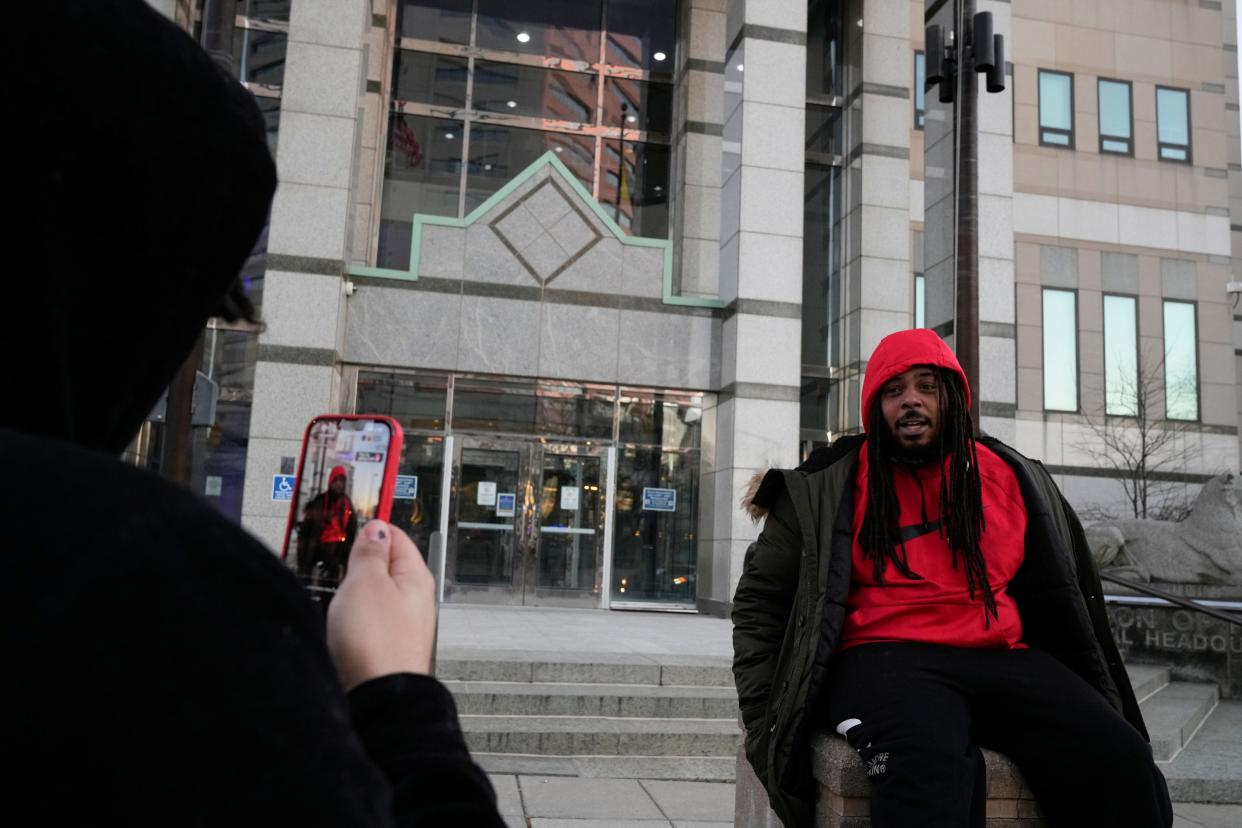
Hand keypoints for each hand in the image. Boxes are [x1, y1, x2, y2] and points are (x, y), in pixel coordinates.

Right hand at [327, 520, 435, 689]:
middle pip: (384, 567)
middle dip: (357, 562)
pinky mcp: (383, 649)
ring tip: (333, 590)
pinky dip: (349, 617)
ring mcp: (400, 627)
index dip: (371, 528)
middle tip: (334, 558)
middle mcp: (413, 601)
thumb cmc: (377, 643)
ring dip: (351, 592)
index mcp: (416, 578)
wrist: (379, 700)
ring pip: (372, 596)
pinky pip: (365, 622)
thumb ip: (370, 552)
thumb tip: (376, 527)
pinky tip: (337, 622)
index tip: (347, 525)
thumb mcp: (366, 582)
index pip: (396, 537)